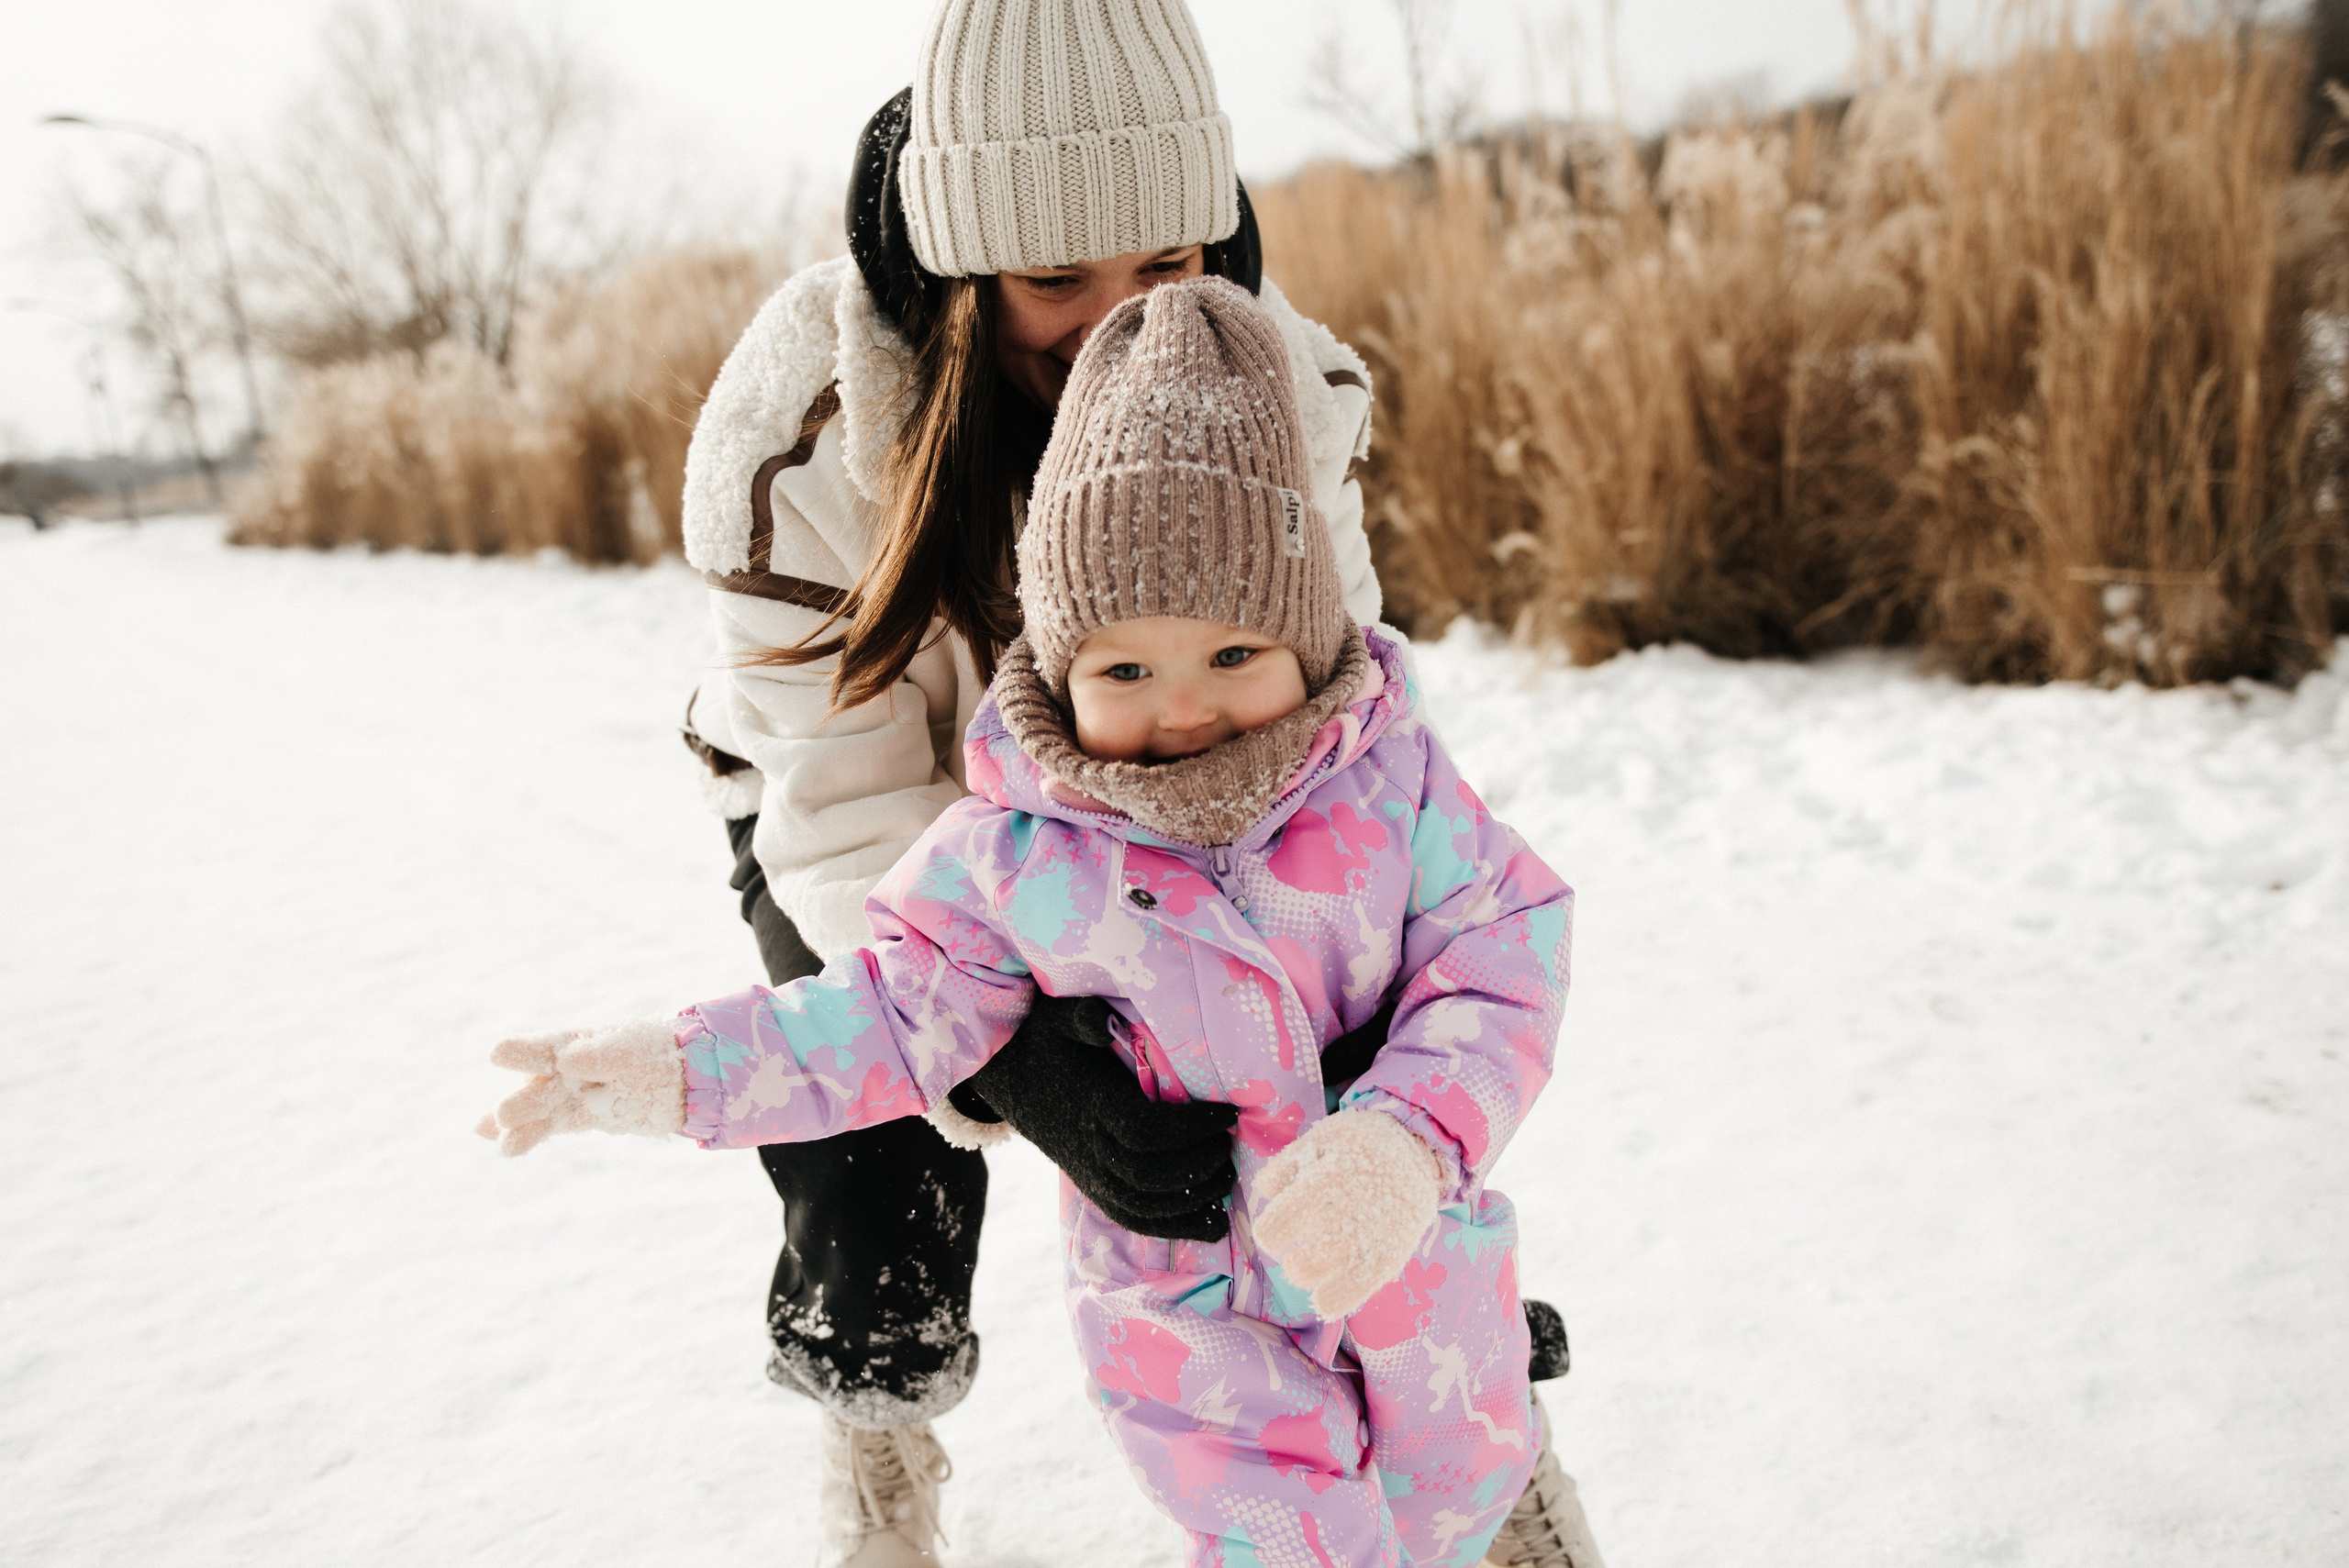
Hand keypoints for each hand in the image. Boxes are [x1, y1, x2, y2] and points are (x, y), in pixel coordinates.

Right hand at [476, 1017, 686, 1156]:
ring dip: (519, 1123)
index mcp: (577, 1043)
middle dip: (525, 1099)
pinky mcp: (583, 1116)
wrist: (684, 1078)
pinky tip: (504, 1146)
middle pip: (540, 1084)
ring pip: (541, 1109)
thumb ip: (601, 1055)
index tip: (498, 1053)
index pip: (545, 1047)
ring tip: (493, 1135)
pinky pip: (553, 1125)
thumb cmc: (655, 1053)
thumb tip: (566, 1060)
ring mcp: (573, 1093)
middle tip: (505, 1114)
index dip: (523, 1051)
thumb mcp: (632, 1051)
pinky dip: (530, 1135)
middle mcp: (567, 1068)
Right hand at [961, 995, 1239, 1240]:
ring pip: (1142, 1207)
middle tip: (1229, 1143)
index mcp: (1091, 1106)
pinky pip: (1133, 1219)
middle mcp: (1089, 1148)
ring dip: (1192, 1201)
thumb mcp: (1060, 1018)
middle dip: (1198, 1165)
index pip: (1143, 1131)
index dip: (1191, 1128)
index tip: (1229, 1113)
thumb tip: (1100, 1022)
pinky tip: (1211, 1223)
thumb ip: (1083, 1017)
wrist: (1011, 1076)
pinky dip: (1174, 1227)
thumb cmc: (1046, 1041)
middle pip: (1147, 1176)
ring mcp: (1089, 1174)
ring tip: (1226, 1176)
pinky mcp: (1094, 1187)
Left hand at [1253, 1108, 1442, 1318]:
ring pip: (1316, 1279)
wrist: (1418, 1151)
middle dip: (1292, 1254)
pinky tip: (1325, 1295)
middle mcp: (1341, 1220)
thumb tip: (1264, 1193)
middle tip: (1306, 1239)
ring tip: (1320, 1254)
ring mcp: (1366, 1244)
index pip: (1273, 1232)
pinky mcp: (1388, 1259)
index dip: (1272, 1231)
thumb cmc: (1361, 1144)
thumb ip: (1284, 1167)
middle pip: (1295, 1265)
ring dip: (1309, 1271)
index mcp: (1319, 1187)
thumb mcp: (1320, 1139)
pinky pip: (1352, 1294)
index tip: (1281, 1225)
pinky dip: (1332, 1300)